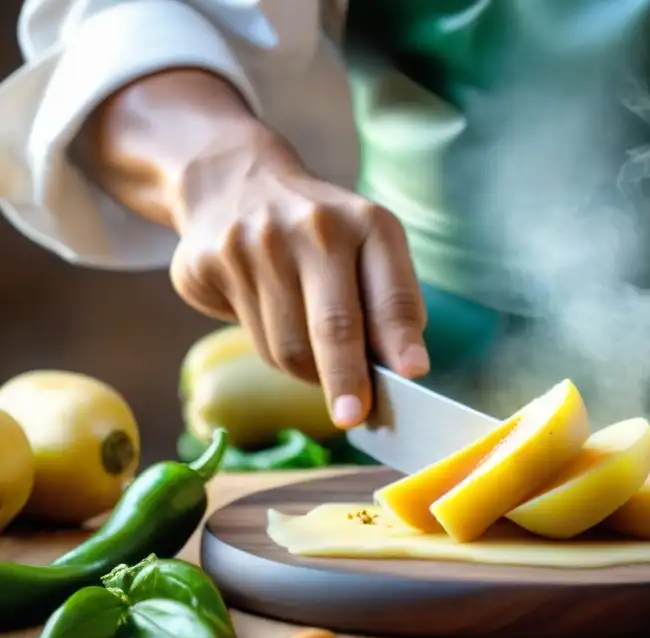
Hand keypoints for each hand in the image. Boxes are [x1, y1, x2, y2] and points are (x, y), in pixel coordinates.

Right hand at [167, 128, 428, 427]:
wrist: (230, 179)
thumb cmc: (321, 232)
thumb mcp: (367, 247)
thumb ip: (386, 303)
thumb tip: (398, 374)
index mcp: (366, 224)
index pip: (389, 292)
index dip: (400, 338)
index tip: (412, 374)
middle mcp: (312, 229)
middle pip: (333, 326)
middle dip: (347, 380)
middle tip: (353, 416)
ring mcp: (253, 245)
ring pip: (287, 347)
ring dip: (309, 371)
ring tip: (317, 358)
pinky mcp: (208, 264)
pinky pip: (249, 337)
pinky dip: (271, 349)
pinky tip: (273, 319)